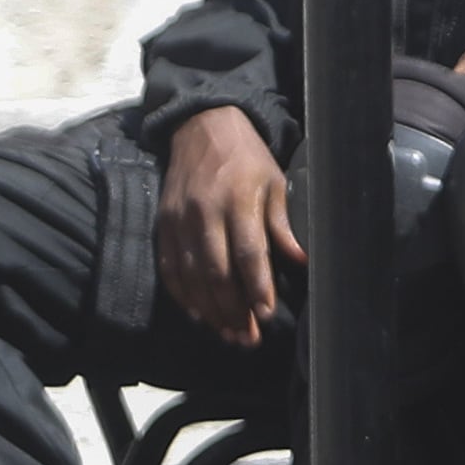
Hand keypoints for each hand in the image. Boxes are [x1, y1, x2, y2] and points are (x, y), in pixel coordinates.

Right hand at [159, 110, 302, 345]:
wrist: (202, 126)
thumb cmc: (246, 157)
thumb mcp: (275, 183)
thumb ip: (282, 224)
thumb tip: (301, 260)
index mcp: (238, 200)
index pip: (248, 253)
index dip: (257, 287)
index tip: (266, 314)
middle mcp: (205, 213)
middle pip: (217, 272)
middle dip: (234, 309)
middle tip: (248, 337)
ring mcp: (180, 220)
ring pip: (191, 276)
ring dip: (210, 310)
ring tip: (228, 333)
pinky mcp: (163, 224)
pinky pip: (169, 267)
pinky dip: (183, 295)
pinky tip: (198, 314)